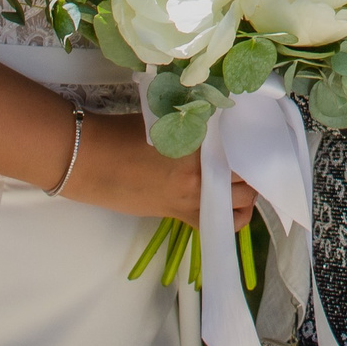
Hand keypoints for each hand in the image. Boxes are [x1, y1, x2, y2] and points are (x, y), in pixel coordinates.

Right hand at [67, 114, 256, 225]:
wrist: (90, 160)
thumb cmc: (124, 134)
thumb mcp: (167, 121)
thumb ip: (198, 126)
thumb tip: (224, 127)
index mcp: (198, 146)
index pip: (242, 148)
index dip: (254, 145)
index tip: (256, 140)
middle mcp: (200, 176)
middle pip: (247, 178)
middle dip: (254, 171)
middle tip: (251, 161)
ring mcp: (190, 200)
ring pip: (240, 205)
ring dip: (247, 195)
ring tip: (242, 183)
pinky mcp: (178, 215)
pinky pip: (217, 224)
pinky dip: (230, 217)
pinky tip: (228, 206)